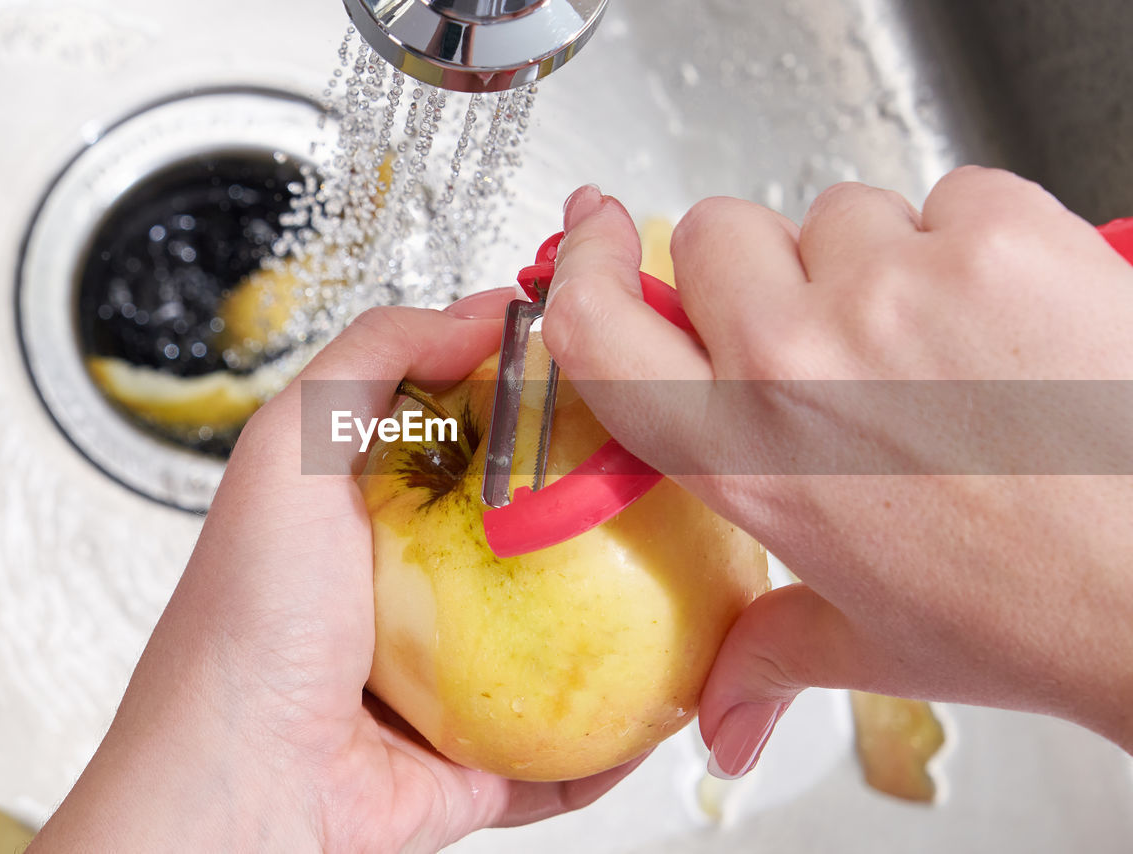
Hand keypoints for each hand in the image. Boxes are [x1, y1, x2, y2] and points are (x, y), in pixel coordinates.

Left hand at [29, 293, 643, 852]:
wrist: (239, 792)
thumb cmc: (249, 620)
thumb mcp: (289, 449)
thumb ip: (369, 361)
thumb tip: (481, 315)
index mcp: (371, 517)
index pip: (474, 438)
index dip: (538, 402)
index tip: (612, 380)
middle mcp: (413, 594)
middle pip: (528, 538)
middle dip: (598, 511)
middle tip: (675, 482)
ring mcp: (449, 682)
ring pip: (560, 643)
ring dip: (626, 621)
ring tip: (699, 586)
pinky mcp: (477, 761)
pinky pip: (566, 746)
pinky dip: (620, 732)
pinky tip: (673, 699)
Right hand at [541, 169, 1132, 778]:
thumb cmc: (1029, 610)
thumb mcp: (865, 643)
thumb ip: (761, 660)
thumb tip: (720, 723)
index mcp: (743, 455)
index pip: (599, 328)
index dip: (585, 264)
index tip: (595, 230)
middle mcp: (795, 363)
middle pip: (722, 235)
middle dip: (766, 269)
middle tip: (831, 326)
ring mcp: (891, 289)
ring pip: (842, 213)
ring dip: (878, 259)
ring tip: (943, 340)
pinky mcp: (994, 235)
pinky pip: (951, 195)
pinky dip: (975, 239)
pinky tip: (1010, 316)